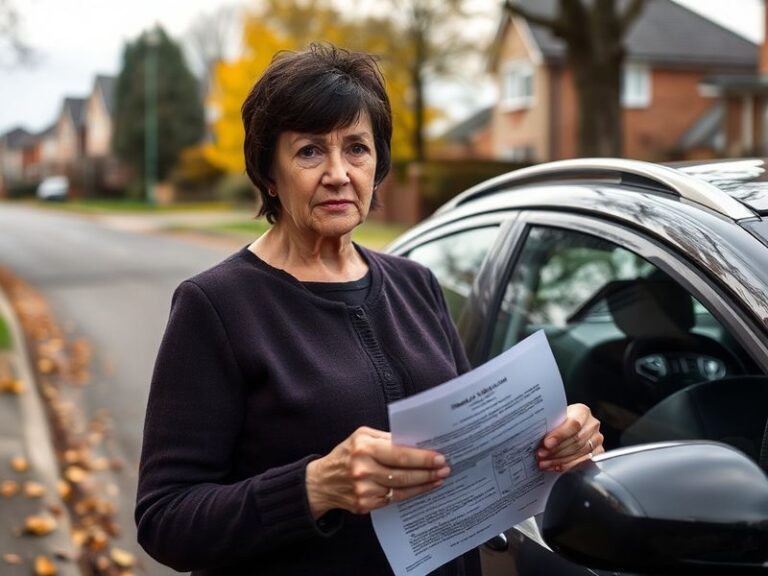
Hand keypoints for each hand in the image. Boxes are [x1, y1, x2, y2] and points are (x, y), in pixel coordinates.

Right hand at [305, 426, 449, 518]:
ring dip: (423, 485)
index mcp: (364, 448)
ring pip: (401, 489)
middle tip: (445, 469)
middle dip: (428, 472)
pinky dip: (410, 494)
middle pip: (404, 474)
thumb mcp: (361, 436)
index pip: (399, 454)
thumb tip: (414, 442)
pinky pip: (394, 500)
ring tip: (438, 479)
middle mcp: (363, 470)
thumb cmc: (346, 454)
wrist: (322, 482)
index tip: (439, 457)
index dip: (422, 457)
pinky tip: (422, 489)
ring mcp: (364, 490)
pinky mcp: (365, 505)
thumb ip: (386, 438)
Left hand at [537, 403, 603, 471]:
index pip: (573, 424)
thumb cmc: (561, 421)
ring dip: (558, 460)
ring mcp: (596, 440)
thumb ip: (550, 425)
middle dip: (556, 450)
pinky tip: (554, 467)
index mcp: (582, 412)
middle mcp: (592, 425)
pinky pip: (582, 462)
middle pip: (575, 441)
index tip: (546, 443)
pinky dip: (566, 466)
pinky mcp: (597, 453)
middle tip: (541, 455)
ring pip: (578, 453)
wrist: (571, 427)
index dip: (560, 435)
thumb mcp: (556, 418)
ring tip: (544, 463)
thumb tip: (534, 436)